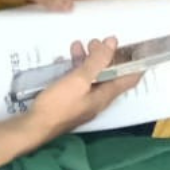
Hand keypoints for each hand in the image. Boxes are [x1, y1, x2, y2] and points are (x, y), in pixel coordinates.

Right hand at [26, 38, 145, 137]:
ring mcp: (83, 101)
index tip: (139, 47)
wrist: (31, 128)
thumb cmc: (58, 105)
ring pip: (92, 76)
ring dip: (89, 59)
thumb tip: (113, 42)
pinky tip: (66, 59)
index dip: (137, 63)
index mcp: (105, 95)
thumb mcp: (79, 80)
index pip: (130, 79)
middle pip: (110, 74)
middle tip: (97, 41)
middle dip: (106, 55)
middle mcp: (97, 99)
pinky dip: (76, 67)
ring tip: (79, 45)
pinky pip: (78, 81)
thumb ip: (97, 61)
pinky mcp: (69, 102)